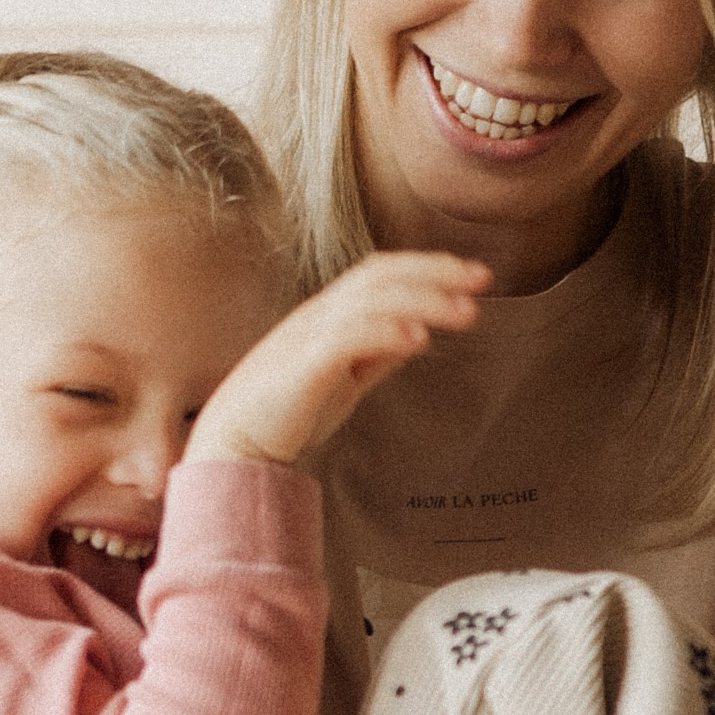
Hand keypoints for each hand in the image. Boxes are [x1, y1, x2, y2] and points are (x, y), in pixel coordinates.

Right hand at [186, 253, 486, 471]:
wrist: (232, 447)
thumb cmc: (285, 416)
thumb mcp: (343, 379)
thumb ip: (376, 354)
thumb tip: (417, 334)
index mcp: (326, 315)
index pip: (380, 274)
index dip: (428, 267)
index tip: (473, 277)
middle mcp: (317, 316)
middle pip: (380, 275)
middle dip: (435, 272)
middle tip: (482, 279)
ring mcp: (307, 337)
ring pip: (370, 300)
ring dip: (423, 300)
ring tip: (465, 311)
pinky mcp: (302, 366)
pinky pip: (348, 336)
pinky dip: (386, 332)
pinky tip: (419, 339)